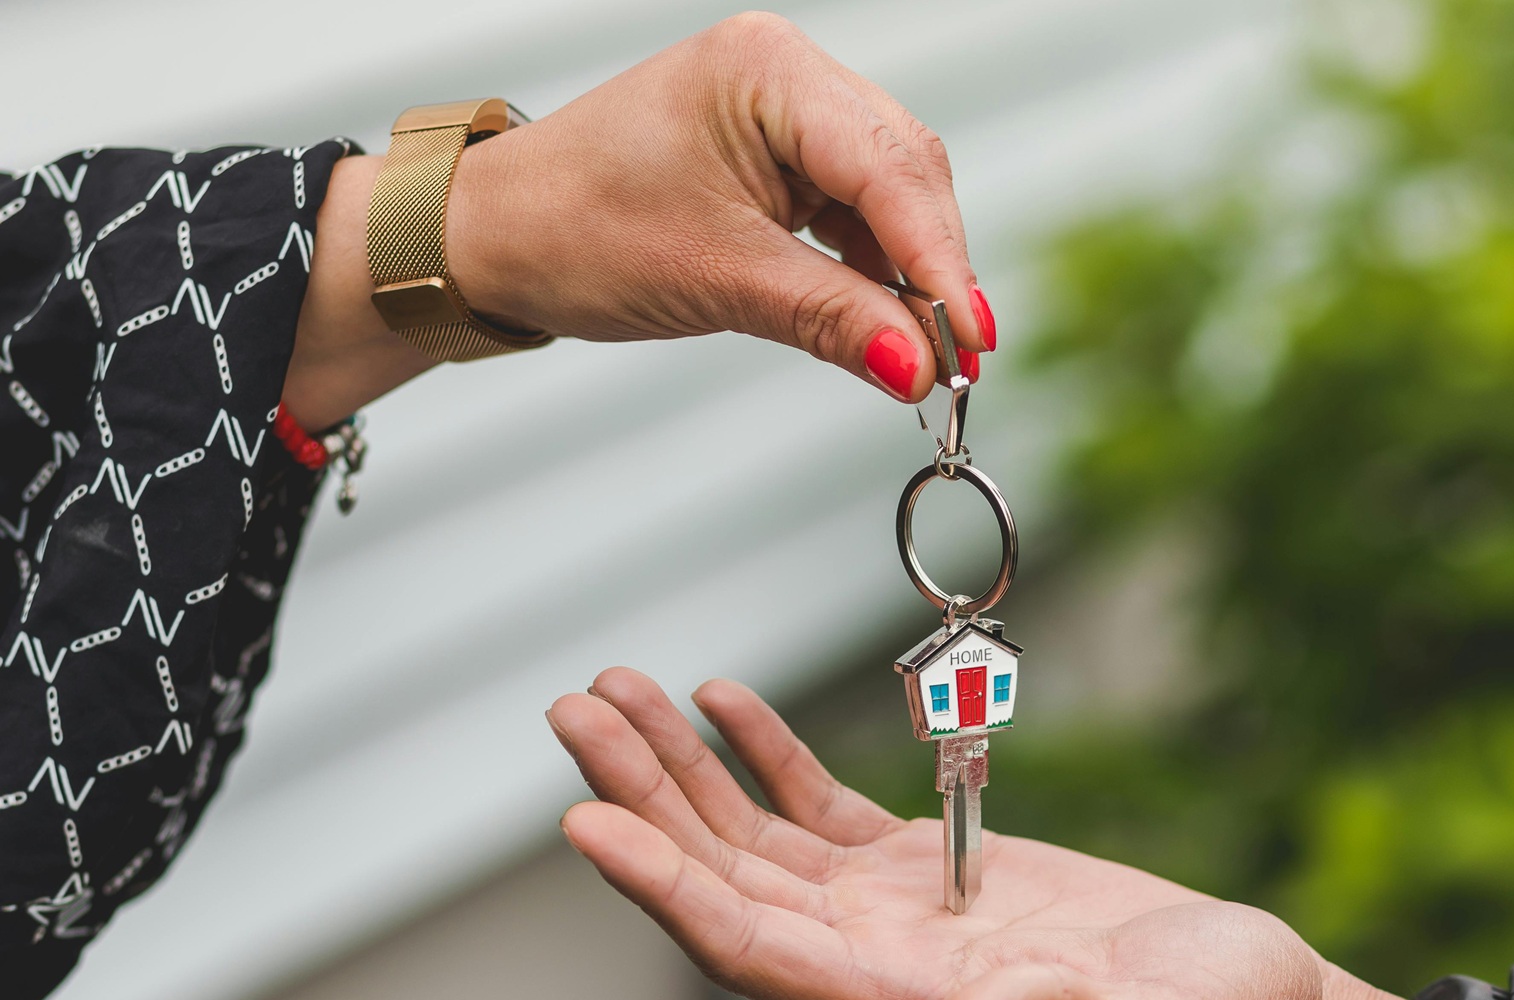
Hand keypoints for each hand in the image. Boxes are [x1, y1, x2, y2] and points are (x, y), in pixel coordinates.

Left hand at [285, 12, 990, 427]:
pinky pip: (858, 214)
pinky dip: (878, 271)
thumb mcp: (713, 279)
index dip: (940, 258)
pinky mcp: (785, 158)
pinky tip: (888, 323)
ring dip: (913, 275)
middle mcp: (788, 75)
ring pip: (892, 196)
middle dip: (936, 267)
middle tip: (959, 361)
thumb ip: (830, 319)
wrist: (497, 236)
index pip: (887, 166)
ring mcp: (789, 114)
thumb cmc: (574, 230)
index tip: (973, 338)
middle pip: (906, 172)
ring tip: (928, 356)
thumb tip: (920, 369)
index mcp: (766, 71)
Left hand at [546, 669, 1445, 999]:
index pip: (751, 952)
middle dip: (644, 796)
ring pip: (754, 837)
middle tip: (573, 708)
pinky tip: (720, 699)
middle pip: (723, 880)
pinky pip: (818, 809)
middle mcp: (873, 963)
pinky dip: (764, 754)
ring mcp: (893, 914)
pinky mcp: (928, 870)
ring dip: (681, 766)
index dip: (664, 889)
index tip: (588, 819)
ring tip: (614, 687)